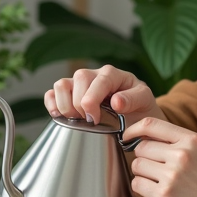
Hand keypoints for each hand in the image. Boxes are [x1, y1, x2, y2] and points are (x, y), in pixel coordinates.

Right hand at [43, 65, 162, 126]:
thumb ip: (133, 99)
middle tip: (90, 121)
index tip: (94, 119)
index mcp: (113, 74)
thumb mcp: (145, 102)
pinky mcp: (70, 94)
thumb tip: (116, 101)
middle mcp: (94, 75)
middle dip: (80, 105)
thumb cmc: (140, 107)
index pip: (96, 81)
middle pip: (77, 79)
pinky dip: (52, 104)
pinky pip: (52, 93)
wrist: (136, 115)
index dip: (91, 101)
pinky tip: (60, 115)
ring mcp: (80, 84)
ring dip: (65, 105)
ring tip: (77, 119)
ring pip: (61, 84)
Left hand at [123, 116, 196, 196]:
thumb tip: (139, 137)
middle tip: (156, 170)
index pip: (150, 124)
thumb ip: (175, 142)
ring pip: (136, 165)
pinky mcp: (165, 195)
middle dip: (143, 158)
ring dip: (142, 174)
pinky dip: (141, 189)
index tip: (127, 137)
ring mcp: (172, 175)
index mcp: (191, 140)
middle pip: (140, 147)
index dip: (132, 129)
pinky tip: (158, 193)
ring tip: (160, 182)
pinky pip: (137, 184)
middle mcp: (181, 155)